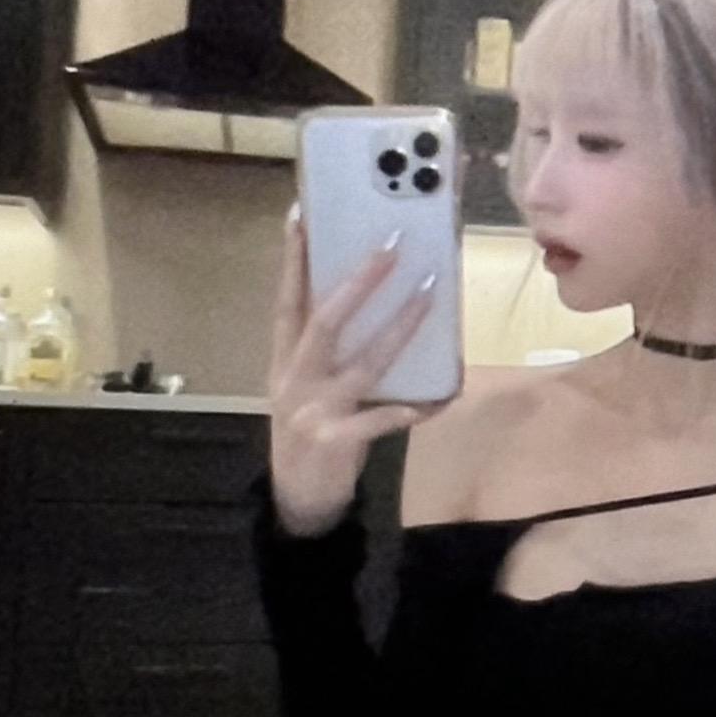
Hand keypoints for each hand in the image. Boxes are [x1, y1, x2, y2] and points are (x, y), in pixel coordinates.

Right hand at [269, 203, 453, 535]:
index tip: (302, 215)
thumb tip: (363, 304)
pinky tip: (431, 401)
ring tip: (428, 295)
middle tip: (390, 245)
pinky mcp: (334, 441)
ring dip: (399, 328)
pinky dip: (405, 411)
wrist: (296, 502)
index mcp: (284, 361)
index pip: (287, 300)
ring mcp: (313, 410)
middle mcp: (294, 379)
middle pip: (326, 320)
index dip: (293, 260)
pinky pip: (379, 421)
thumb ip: (325, 354)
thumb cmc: (308, 436)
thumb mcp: (302, 390)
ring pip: (363, 362)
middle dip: (359, 281)